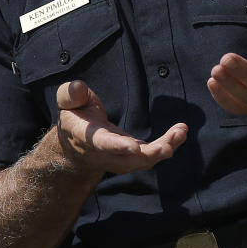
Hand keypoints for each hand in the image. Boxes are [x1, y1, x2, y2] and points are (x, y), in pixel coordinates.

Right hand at [54, 80, 186, 175]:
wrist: (75, 148)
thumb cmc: (73, 118)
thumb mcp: (65, 102)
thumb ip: (69, 94)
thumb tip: (79, 87)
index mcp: (89, 139)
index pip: (103, 144)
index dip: (118, 147)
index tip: (133, 147)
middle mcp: (107, 155)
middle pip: (131, 159)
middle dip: (151, 153)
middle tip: (170, 143)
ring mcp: (122, 159)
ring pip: (145, 160)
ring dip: (165, 147)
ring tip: (181, 132)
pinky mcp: (134, 157)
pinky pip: (153, 154)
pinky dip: (169, 144)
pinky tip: (181, 132)